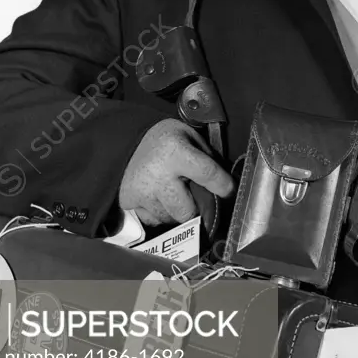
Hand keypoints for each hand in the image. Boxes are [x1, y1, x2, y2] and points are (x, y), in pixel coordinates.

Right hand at [119, 118, 233, 225]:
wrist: (128, 140)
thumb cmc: (165, 140)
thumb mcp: (191, 137)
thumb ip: (208, 158)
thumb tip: (225, 185)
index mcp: (175, 152)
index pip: (207, 174)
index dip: (223, 186)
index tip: (229, 192)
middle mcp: (157, 175)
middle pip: (187, 211)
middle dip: (195, 207)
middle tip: (194, 195)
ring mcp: (141, 192)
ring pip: (171, 218)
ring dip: (177, 210)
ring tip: (173, 191)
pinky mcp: (128, 202)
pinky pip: (153, 220)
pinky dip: (160, 212)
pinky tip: (158, 196)